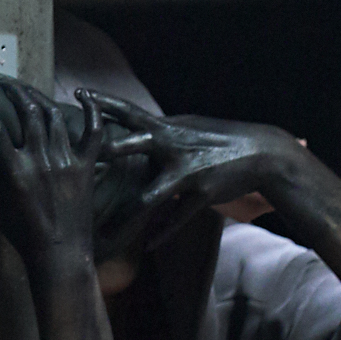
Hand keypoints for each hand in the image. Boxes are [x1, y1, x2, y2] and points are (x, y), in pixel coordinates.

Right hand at [0, 80, 105, 272]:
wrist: (59, 254)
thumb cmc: (21, 233)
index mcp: (13, 170)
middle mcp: (40, 159)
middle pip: (26, 112)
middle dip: (12, 91)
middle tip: (2, 82)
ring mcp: (66, 160)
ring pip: (53, 115)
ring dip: (38, 97)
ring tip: (26, 89)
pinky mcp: (86, 166)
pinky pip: (93, 131)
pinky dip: (91, 109)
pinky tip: (81, 94)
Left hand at [85, 94, 303, 257]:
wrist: (261, 153)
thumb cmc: (216, 139)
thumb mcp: (185, 128)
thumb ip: (155, 130)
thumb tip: (127, 123)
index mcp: (167, 128)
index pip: (129, 112)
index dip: (104, 103)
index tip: (78, 93)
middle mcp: (174, 145)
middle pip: (134, 145)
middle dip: (108, 149)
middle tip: (81, 154)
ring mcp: (189, 170)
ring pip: (152, 195)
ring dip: (128, 216)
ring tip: (105, 233)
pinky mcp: (203, 193)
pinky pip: (178, 217)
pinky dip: (162, 232)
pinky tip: (147, 246)